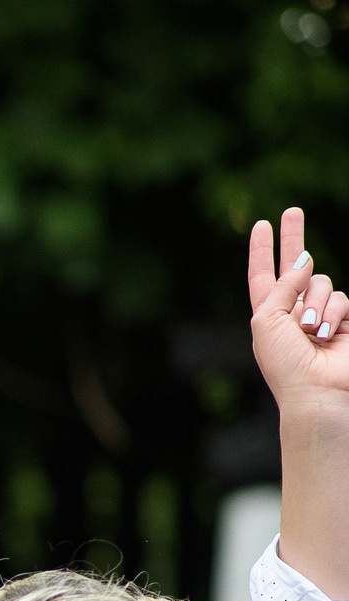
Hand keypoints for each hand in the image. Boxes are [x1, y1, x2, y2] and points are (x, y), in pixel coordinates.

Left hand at [249, 207, 348, 409]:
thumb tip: (302, 259)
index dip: (261, 250)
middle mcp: (292, 310)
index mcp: (267, 313)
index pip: (262, 274)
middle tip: (292, 210)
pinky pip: (341, 298)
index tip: (261, 225)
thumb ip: (282, 286)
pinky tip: (327, 334)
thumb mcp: (268, 321)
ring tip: (309, 331)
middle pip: (295, 266)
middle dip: (293, 237)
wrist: (316, 389)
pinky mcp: (344, 320)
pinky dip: (333, 313)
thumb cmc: (284, 362)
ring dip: (314, 303)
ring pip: (322, 283)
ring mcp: (320, 314)